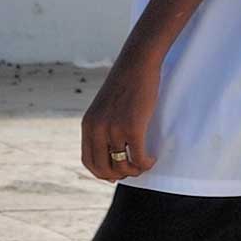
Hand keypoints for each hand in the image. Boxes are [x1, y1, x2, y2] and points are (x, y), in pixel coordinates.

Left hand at [79, 51, 160, 182]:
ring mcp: (113, 129)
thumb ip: (103, 126)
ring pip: (122, 166)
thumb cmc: (125, 85)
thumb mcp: (105, 107)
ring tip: (145, 163)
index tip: (117, 173)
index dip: (102, 173)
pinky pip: (138, 158)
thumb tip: (111, 151)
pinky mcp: (132, 127)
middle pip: (103, 169)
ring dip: (136, 170)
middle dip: (120, 175)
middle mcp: (96, 129)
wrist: (136, 64)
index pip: (88, 161)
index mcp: (88, 125)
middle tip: (134, 169)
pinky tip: (152, 158)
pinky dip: (146, 164)